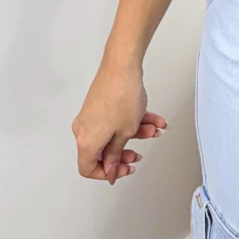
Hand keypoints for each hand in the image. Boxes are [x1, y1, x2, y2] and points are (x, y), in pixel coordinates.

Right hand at [71, 57, 167, 184]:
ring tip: (154, 130)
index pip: (88, 168)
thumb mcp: (124, 133)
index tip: (122, 169)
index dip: (107, 173)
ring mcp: (92, 115)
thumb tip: (110, 169)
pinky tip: (154, 120)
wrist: (122, 65)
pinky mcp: (100, 103)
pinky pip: (116, 119)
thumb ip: (116, 154)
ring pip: (114, 132)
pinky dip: (134, 120)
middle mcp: (84, 129)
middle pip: (102, 151)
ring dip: (136, 133)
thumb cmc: (122, 97)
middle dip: (125, 153)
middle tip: (139, 155)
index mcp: (86, 141)